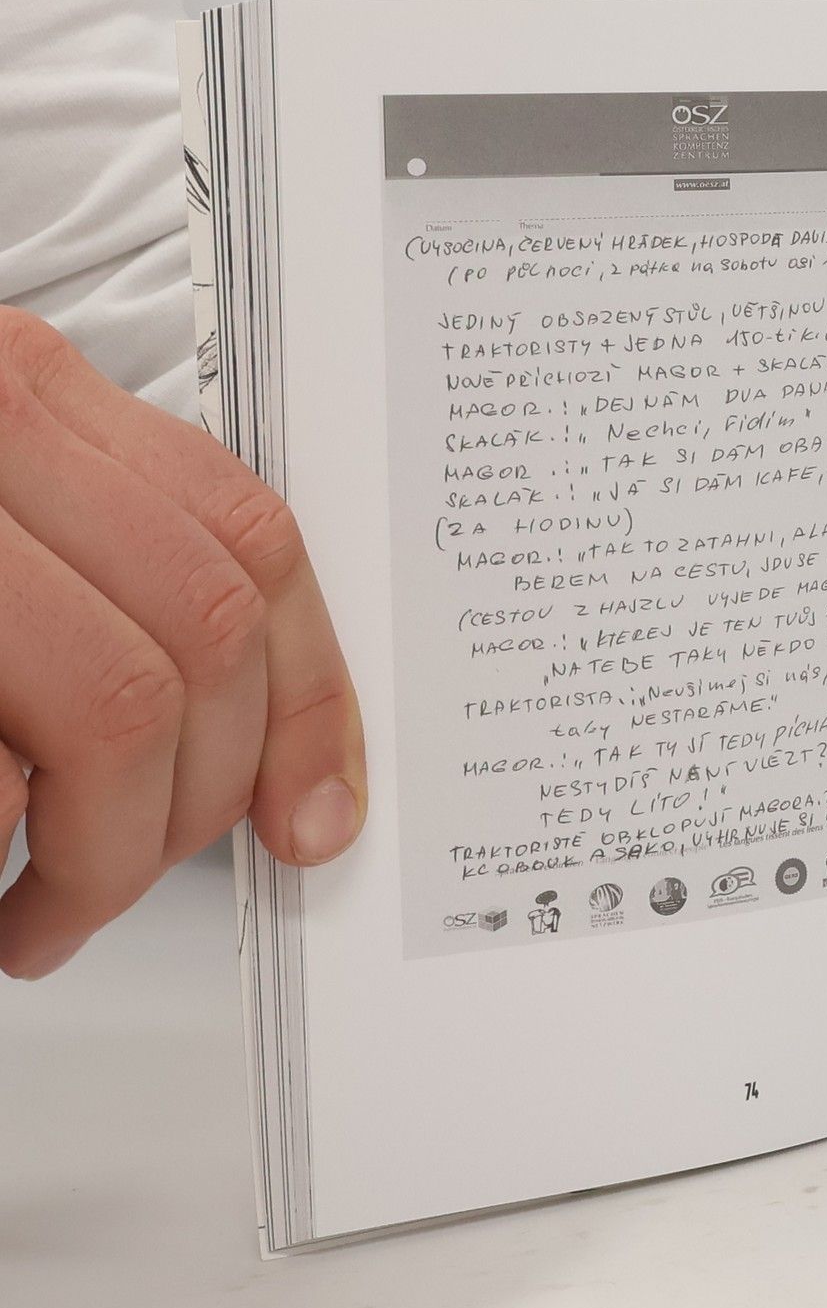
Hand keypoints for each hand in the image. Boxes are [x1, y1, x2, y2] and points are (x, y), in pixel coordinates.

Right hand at [0, 311, 365, 978]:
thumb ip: (90, 579)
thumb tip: (249, 754)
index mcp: (17, 391)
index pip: (247, 543)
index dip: (307, 700)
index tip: (314, 814)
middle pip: (197, 635)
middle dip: (192, 802)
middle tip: (109, 886)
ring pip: (111, 702)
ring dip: (106, 851)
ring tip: (38, 916)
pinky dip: (7, 830)